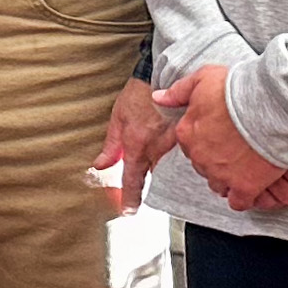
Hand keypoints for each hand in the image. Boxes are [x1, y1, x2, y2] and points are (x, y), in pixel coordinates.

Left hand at [97, 78, 177, 208]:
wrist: (163, 75)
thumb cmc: (137, 95)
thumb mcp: (117, 118)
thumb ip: (111, 145)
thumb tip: (100, 165)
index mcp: (137, 146)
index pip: (133, 180)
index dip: (130, 198)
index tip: (128, 212)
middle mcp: (157, 149)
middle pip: (152, 175)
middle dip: (146, 181)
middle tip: (139, 184)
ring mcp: (174, 144)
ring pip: (167, 166)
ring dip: (161, 167)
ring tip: (158, 157)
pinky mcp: (187, 137)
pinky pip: (181, 155)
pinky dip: (176, 156)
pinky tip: (174, 148)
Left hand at [154, 67, 287, 211]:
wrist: (272, 106)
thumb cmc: (239, 90)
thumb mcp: (203, 78)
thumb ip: (179, 91)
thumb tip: (158, 98)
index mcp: (187, 133)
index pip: (189, 144)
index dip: (205, 140)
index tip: (219, 134)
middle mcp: (200, 157)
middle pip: (203, 164)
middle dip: (216, 159)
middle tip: (235, 149)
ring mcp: (221, 174)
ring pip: (218, 184)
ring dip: (227, 178)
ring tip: (244, 167)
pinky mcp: (245, 186)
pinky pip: (239, 201)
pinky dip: (243, 197)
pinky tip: (251, 188)